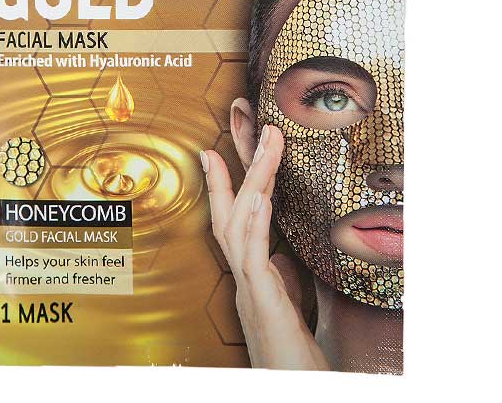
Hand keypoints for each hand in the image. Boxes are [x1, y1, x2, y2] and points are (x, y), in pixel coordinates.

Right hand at [202, 125, 329, 369]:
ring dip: (254, 181)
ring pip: (240, 225)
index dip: (222, 184)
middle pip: (233, 211)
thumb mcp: (283, 309)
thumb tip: (278, 259)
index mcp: (248, 275)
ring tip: (268, 144)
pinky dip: (255, 224)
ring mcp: (248, 289)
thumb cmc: (288, 359)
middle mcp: (242, 278)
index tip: (213, 151)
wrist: (288, 389)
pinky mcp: (262, 304)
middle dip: (244, 166)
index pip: (231, 220)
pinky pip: (253, 259)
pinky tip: (261, 198)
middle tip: (257, 126)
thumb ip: (277, 281)